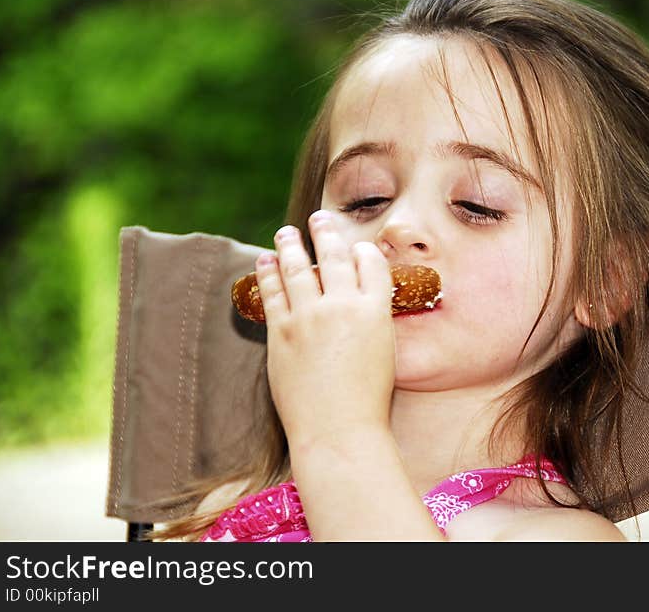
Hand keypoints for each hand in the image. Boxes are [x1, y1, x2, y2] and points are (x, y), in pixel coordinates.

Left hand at [254, 209, 395, 448]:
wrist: (338, 430)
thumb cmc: (368, 400)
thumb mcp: (384, 352)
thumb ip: (371, 321)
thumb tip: (359, 301)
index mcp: (375, 310)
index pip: (370, 263)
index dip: (362, 250)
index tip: (355, 245)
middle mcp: (342, 305)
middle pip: (333, 256)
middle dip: (326, 232)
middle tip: (320, 218)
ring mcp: (309, 317)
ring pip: (297, 268)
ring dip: (291, 244)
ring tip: (286, 232)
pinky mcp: (281, 332)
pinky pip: (272, 293)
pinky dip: (267, 273)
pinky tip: (264, 260)